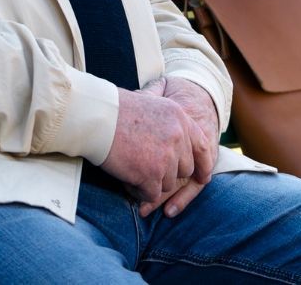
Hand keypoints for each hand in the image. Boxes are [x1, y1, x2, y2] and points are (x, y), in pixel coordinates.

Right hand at [99, 87, 204, 204]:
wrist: (98, 116)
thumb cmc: (116, 110)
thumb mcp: (152, 105)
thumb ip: (169, 126)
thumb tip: (176, 147)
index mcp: (180, 118)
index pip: (203, 146)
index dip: (203, 165)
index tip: (201, 177)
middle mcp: (178, 137)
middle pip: (184, 169)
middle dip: (167, 172)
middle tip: (144, 164)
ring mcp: (166, 157)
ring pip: (167, 184)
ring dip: (149, 181)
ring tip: (130, 166)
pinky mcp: (152, 174)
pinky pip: (151, 194)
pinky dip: (138, 191)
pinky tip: (126, 177)